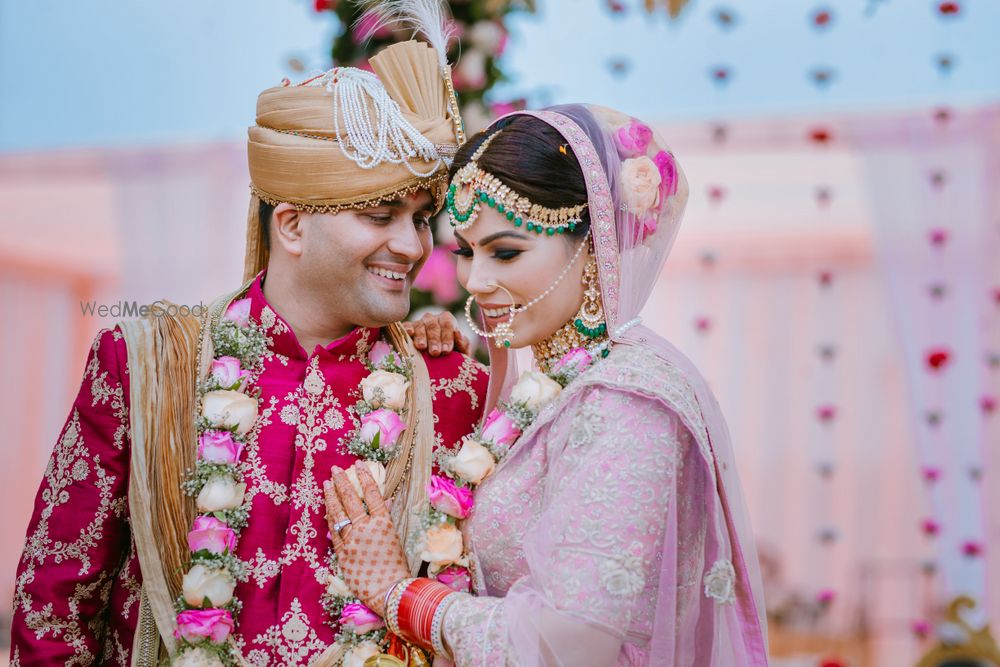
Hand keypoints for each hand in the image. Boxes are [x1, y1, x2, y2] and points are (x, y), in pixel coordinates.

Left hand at [324, 463, 409, 615]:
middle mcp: (366, 528)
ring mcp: (352, 540)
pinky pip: (334, 532)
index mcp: (383, 522)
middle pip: (351, 499)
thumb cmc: (397, 565)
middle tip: (336, 469)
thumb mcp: (396, 538)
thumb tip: (385, 502)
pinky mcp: (342, 553)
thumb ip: (386, 520)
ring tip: (327, 484)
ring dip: (332, 497)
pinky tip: (327, 509)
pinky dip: (330, 519)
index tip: (358, 465)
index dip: (365, 477)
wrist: (390, 590)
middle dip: (342, 482)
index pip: (372, 493)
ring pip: (338, 513)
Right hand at [404, 311, 469, 355]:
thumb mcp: (461, 352)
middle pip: (433, 326)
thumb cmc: (451, 356)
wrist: (438, 365)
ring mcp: (419, 323)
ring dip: (421, 337)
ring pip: (420, 326)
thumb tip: (458, 333)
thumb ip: (463, 343)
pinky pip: (407, 326)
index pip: (447, 324)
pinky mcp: (408, 329)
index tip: (446, 351)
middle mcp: (432, 319)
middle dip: (434, 340)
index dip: (447, 337)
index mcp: (447, 320)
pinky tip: (409, 334)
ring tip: (422, 347)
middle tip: (435, 353)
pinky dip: (407, 329)